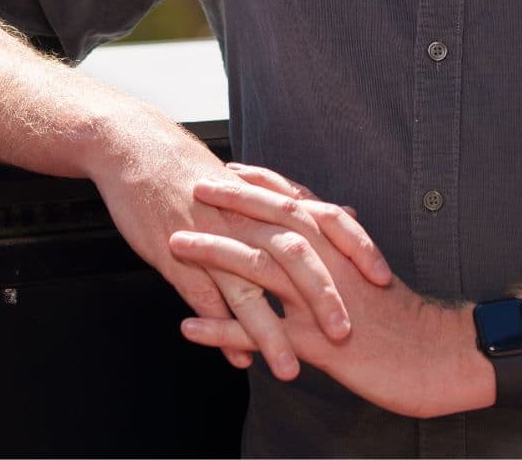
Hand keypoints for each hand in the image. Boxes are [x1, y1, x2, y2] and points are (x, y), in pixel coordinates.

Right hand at [85, 106, 389, 379]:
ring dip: (270, 332)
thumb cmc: (197, 172)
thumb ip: (301, 207)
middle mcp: (246, 218)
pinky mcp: (178, 256)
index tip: (382, 277)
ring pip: (247, 288)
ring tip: (291, 370)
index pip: (324, 220)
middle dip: (321, 296)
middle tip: (346, 333)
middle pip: (293, 256)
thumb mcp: (254, 186)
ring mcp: (212, 238)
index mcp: (269, 201)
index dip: (355, 247)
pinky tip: (239, 362)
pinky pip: (203, 301)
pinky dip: (222, 333)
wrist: (139, 152)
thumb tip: (347, 213)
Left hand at [170, 178, 492, 417]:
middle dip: (229, 203)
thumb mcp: (372, 272)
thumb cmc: (405, 319)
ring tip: (174, 244)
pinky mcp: (317, 339)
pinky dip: (222, 328)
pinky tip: (188, 327)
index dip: (260, 183)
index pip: (293, 203)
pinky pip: (260, 332)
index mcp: (340, 245)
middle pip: (269, 222)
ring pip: (258, 267)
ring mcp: (320, 298)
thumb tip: (335, 217)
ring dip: (213, 254)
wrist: (440, 356)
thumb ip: (347, 244)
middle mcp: (327, 262)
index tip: (229, 167)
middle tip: (192, 186)